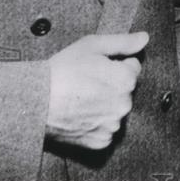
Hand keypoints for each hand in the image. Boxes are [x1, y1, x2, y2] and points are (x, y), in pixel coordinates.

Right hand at [45, 32, 147, 149]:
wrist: (34, 102)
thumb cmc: (62, 70)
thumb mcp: (92, 45)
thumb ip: (123, 42)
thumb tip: (144, 38)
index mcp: (126, 80)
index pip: (132, 67)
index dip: (115, 64)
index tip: (96, 67)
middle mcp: (124, 104)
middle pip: (125, 90)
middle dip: (112, 84)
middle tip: (87, 82)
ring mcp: (112, 125)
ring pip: (116, 110)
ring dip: (106, 105)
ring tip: (82, 99)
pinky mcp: (100, 142)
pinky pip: (106, 130)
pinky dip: (97, 124)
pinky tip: (81, 115)